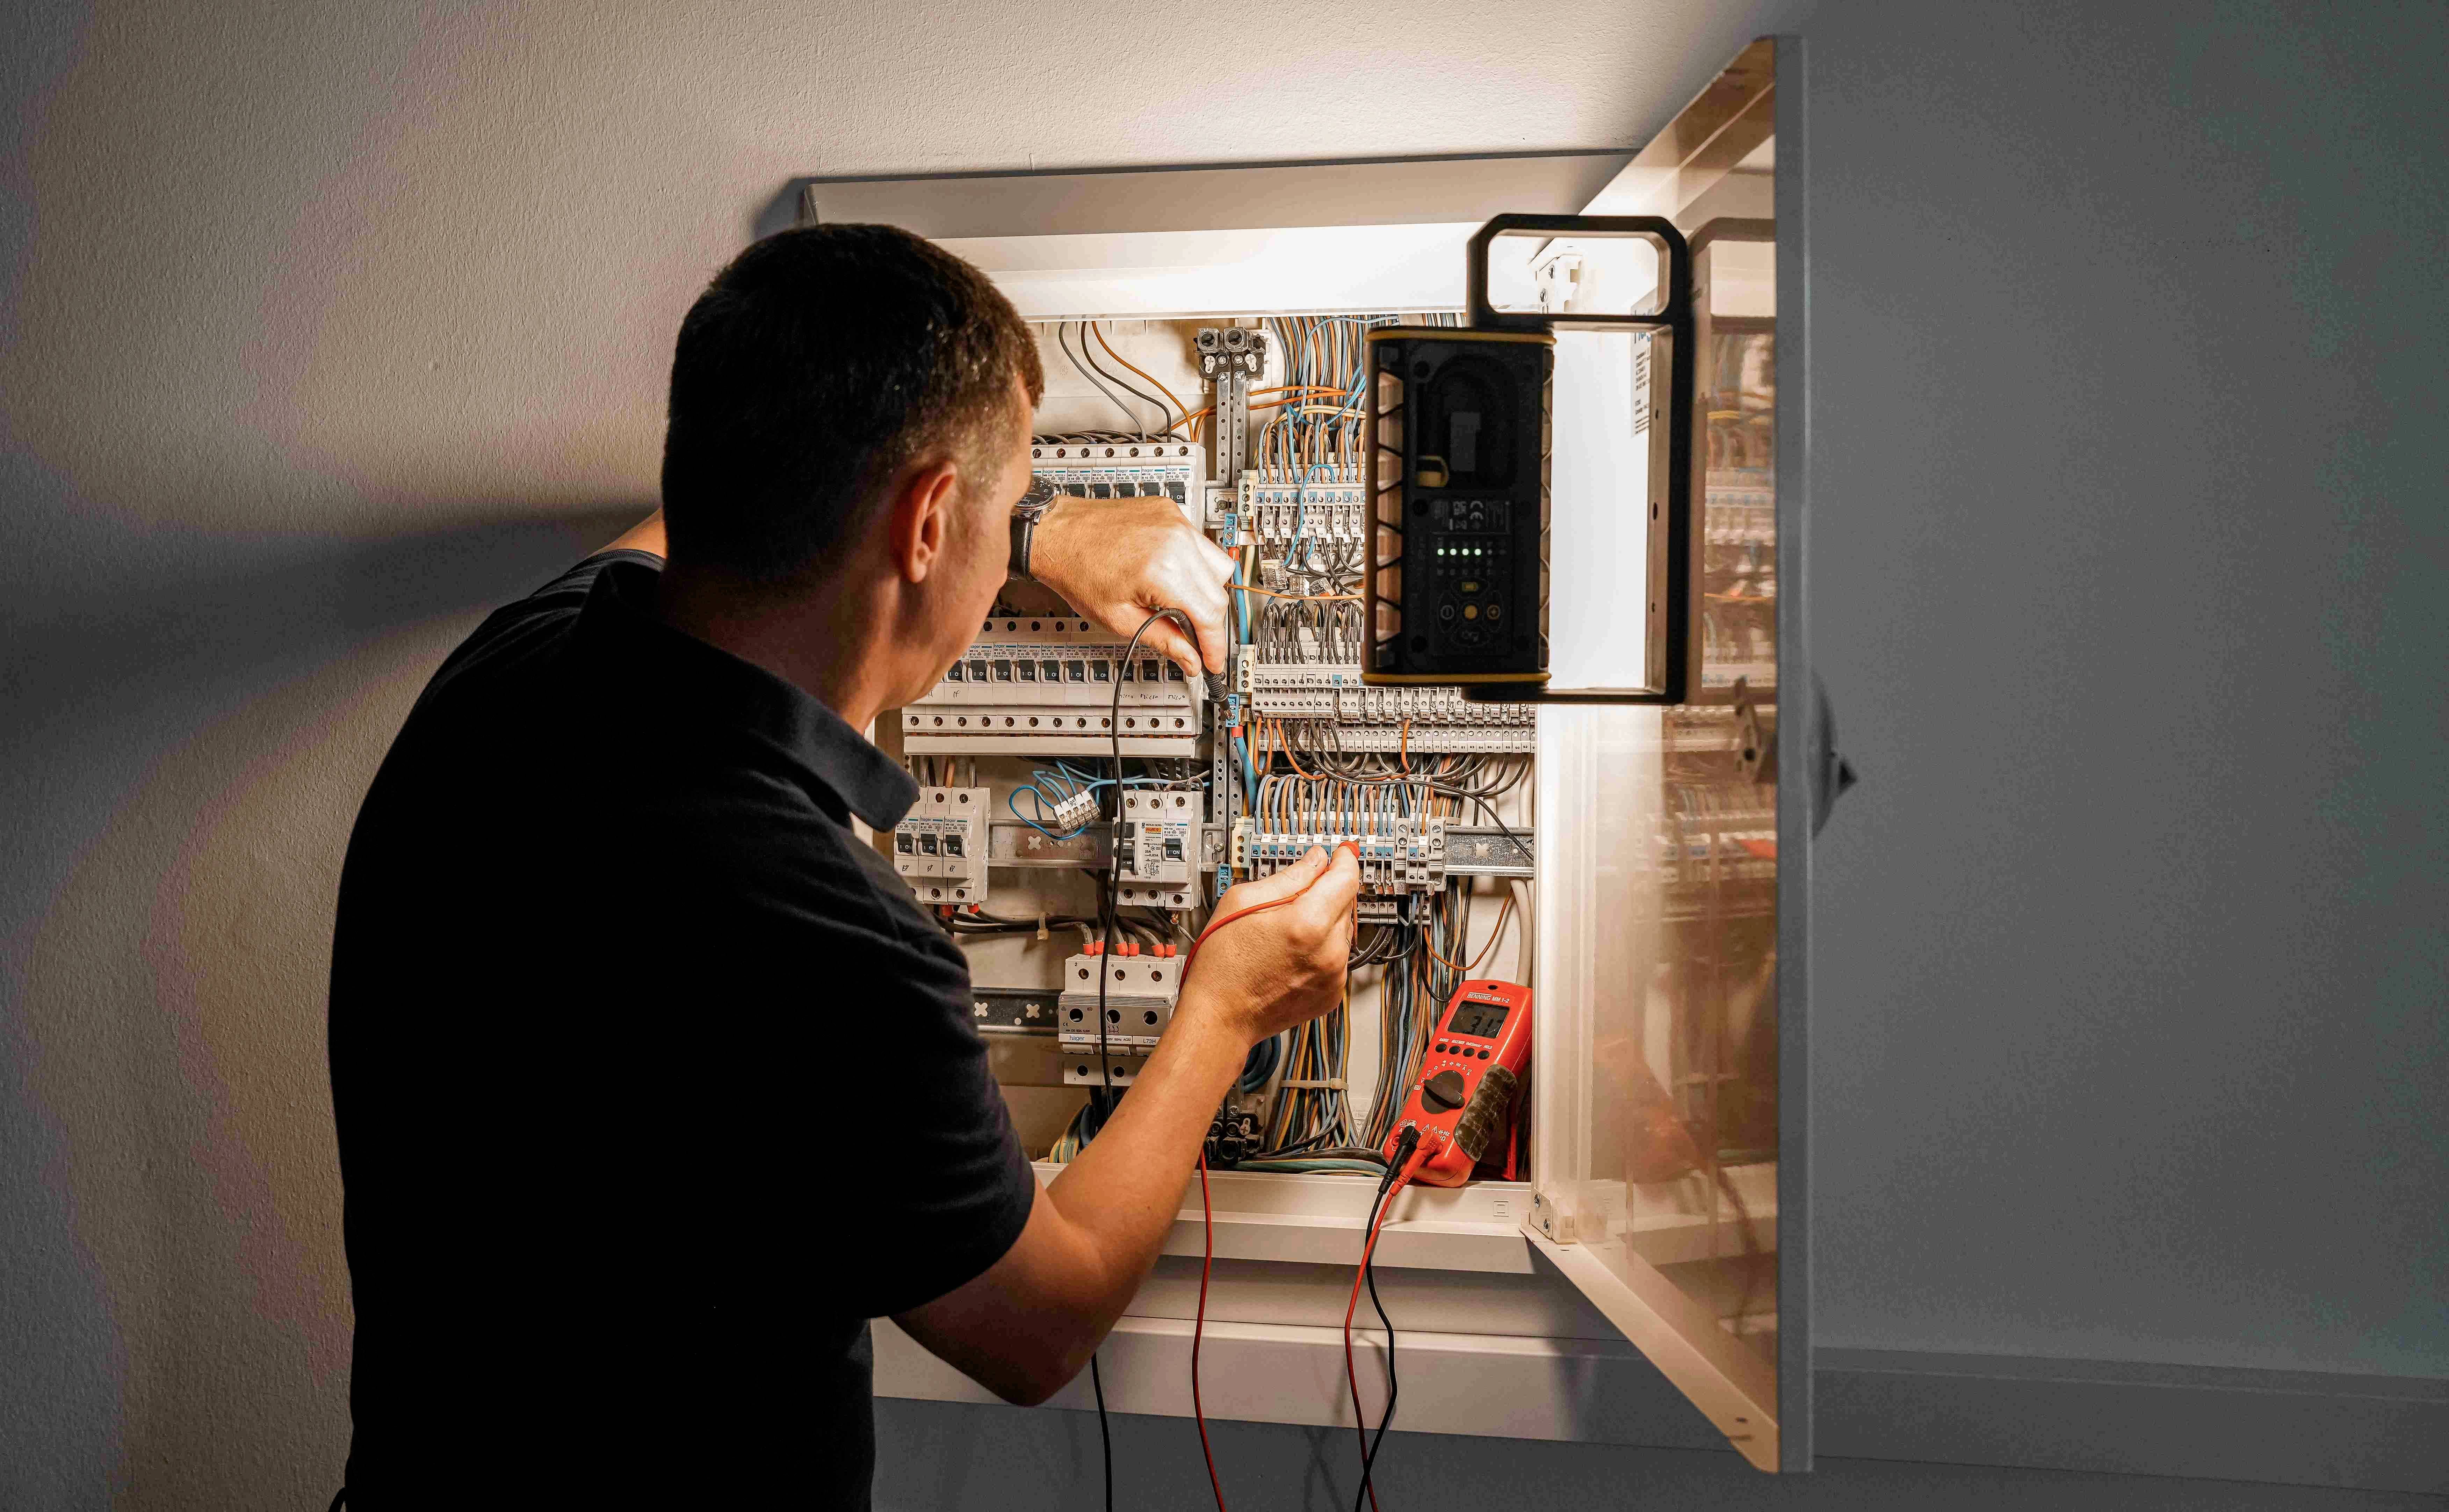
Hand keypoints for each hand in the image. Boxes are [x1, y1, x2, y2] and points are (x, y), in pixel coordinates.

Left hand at [1028, 493, 1234, 676]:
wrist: (1057, 532)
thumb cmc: (1076, 569)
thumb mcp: (1119, 618)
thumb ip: (1163, 640)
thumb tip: (1191, 658)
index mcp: (1163, 569)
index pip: (1209, 615)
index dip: (1214, 645)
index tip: (1211, 660)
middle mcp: (1176, 541)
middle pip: (1218, 593)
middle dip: (1209, 622)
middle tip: (1193, 639)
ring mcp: (1176, 523)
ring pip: (1218, 566)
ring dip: (1206, 592)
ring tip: (1179, 603)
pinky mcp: (1172, 513)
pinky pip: (1200, 544)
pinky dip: (1193, 564)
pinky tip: (1170, 575)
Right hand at [1178, 846, 1360, 1046]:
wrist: (1220, 1017)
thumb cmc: (1222, 965)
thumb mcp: (1243, 901)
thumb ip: (1288, 877)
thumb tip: (1315, 861)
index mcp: (1308, 923)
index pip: (1346, 877)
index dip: (1344, 859)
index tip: (1340, 853)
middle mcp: (1329, 951)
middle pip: (1345, 902)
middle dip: (1326, 892)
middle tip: (1296, 896)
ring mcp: (1334, 976)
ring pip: (1342, 931)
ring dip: (1324, 922)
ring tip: (1286, 932)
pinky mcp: (1332, 993)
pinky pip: (1337, 957)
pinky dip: (1322, 949)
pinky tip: (1292, 954)